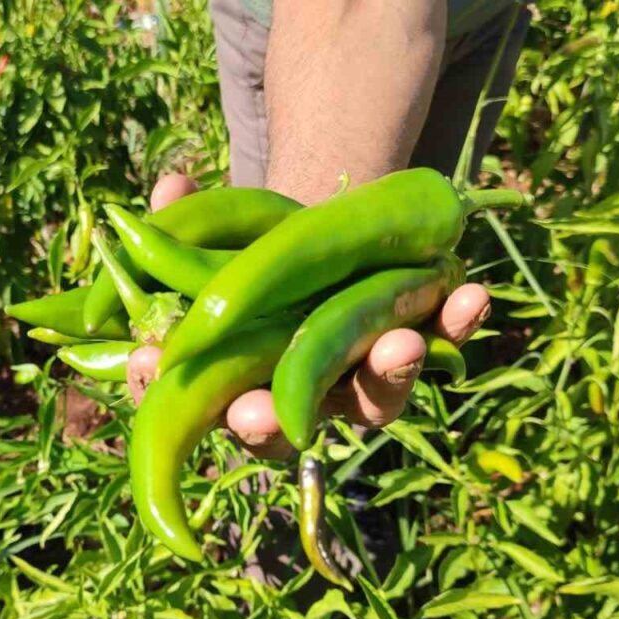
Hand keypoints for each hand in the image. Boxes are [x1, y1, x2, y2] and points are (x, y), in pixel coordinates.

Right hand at [126, 174, 490, 458]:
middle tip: (255, 415)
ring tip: (400, 345)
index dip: (159, 391)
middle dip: (263, 424)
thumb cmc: (260, 257)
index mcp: (233, 380)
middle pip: (277, 432)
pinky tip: (472, 295)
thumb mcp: (221, 234)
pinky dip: (456, 324)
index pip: (184, 400)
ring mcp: (360, 379)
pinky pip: (441, 346)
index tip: (146, 363)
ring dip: (385, 376)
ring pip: (372, 401)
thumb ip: (191, 218)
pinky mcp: (416, 345)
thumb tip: (171, 185)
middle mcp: (297, 400)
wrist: (333, 248)